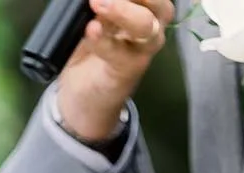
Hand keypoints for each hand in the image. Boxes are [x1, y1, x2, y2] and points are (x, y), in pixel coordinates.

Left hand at [57, 0, 174, 141]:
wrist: (83, 94)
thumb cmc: (91, 47)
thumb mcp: (92, 16)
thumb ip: (96, 2)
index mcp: (145, 6)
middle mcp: (151, 24)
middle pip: (159, 3)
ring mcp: (143, 49)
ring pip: (145, 25)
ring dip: (122, 11)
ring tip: (97, 4)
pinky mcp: (128, 70)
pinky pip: (118, 52)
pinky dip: (102, 40)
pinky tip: (91, 30)